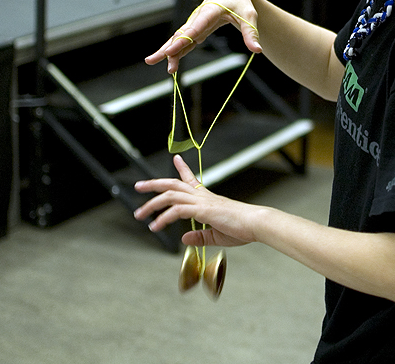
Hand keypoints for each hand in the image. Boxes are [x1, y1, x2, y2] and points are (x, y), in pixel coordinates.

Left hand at [133, 155, 260, 246]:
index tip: (176, 158)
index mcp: (207, 199)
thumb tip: (184, 237)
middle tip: (138, 186)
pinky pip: (177, 210)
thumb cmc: (242, 228)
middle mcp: (202, 196)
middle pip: (173, 184)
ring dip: (152, 203)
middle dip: (154, 184)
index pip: (191, 179)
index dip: (182, 168)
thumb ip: (199, 236)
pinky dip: (164, 217)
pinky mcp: (202, 210)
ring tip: (139, 214)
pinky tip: (156, 226)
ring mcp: (201, 201)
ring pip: (170, 195)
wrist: (256, 224)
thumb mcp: (216, 235)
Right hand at [145, 0, 261, 72]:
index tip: (172, 50)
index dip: (183, 39)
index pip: (195, 27)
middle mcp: (198, 17)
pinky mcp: (196, 30)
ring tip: (152, 61)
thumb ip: (251, 33)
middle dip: (168, 47)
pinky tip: (168, 61)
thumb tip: (257, 50)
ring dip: (167, 50)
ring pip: (179, 38)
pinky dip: (176, 50)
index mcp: (210, 11)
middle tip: (155, 60)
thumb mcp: (249, 16)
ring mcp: (195, 24)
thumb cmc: (240, 3)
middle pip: (181, 34)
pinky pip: (184, 41)